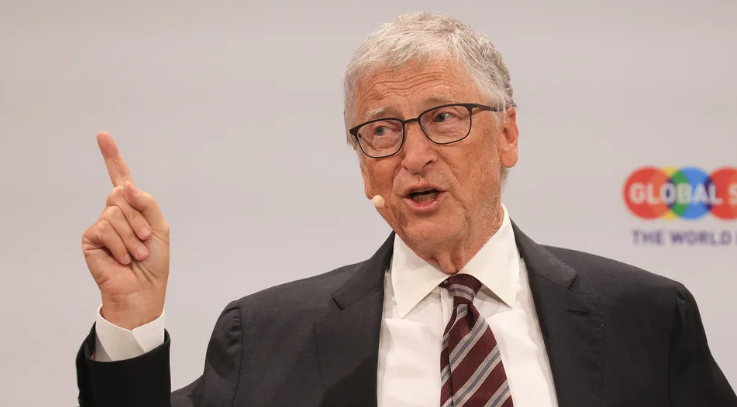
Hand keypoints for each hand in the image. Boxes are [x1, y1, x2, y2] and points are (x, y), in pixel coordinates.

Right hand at [82, 132, 169, 329]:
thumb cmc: (154, 262)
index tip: (102, 136)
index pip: (120, 176)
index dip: (111, 156)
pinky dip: (120, 245)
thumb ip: (146, 203)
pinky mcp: (91, 238)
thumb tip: (126, 185)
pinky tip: (123, 259)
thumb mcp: (160, 228)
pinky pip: (105, 228)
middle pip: (122, 194)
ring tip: (137, 254)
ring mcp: (101, 224)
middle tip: (146, 241)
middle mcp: (114, 212)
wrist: (142, 291)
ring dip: (133, 236)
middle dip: (139, 218)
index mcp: (133, 207)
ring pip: (115, 212)